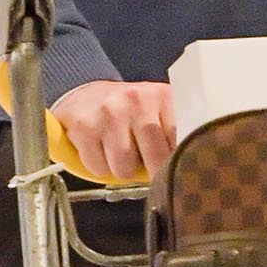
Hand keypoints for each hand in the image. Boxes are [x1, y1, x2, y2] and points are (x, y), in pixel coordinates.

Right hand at [53, 79, 175, 181]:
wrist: (82, 94)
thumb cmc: (126, 112)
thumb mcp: (157, 113)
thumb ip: (175, 136)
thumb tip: (185, 171)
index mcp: (163, 96)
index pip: (183, 141)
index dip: (178, 163)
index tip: (175, 170)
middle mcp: (137, 100)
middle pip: (157, 159)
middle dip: (151, 172)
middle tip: (144, 163)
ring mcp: (109, 112)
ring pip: (124, 168)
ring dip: (121, 169)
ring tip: (118, 152)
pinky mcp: (84, 126)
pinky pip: (98, 168)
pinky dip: (98, 167)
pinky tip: (98, 149)